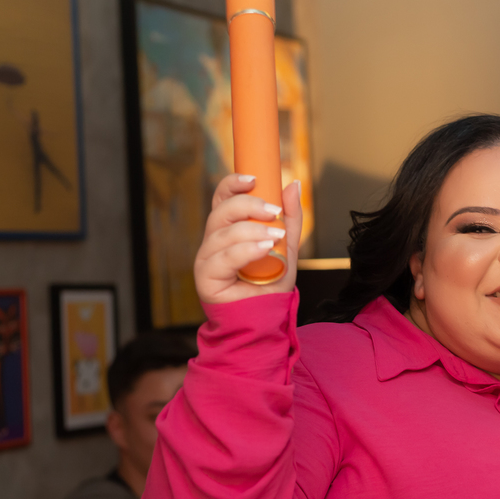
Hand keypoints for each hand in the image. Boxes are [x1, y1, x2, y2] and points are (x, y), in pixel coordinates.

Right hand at [195, 174, 302, 304]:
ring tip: (275, 237)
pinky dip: (245, 250)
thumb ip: (290, 219)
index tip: (254, 179)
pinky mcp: (206, 278)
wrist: (266, 319)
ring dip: (252, 231)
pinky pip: (224, 258)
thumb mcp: (287, 248)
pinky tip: (263, 249)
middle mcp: (213, 242)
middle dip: (248, 205)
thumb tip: (292, 184)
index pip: (222, 198)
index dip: (233, 184)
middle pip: (221, 211)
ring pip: (223, 234)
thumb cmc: (270, 285)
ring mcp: (207, 259)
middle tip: (274, 211)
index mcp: (227, 230)